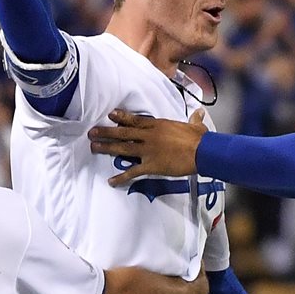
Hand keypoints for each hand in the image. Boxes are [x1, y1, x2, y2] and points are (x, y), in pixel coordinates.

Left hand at [88, 109, 206, 185]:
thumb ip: (194, 119)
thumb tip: (199, 113)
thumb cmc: (199, 139)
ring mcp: (148, 151)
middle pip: (124, 133)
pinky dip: (121, 177)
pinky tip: (111, 181)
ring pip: (123, 149)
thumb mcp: (196, 126)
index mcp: (158, 125)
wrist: (202, 152)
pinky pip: (133, 172)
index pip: (136, 120)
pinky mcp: (151, 166)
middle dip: (107, 132)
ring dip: (107, 148)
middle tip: (92, 132)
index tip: (110, 115)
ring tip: (94, 147)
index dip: (122, 117)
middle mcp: (149, 136)